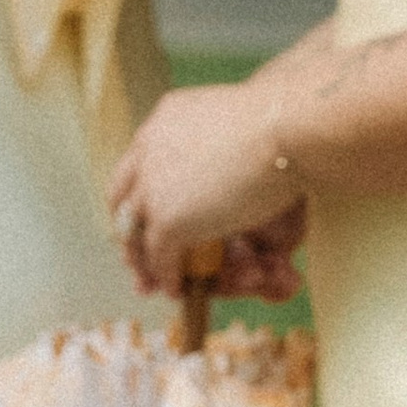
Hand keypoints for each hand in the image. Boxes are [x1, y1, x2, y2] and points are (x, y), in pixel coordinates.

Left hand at [108, 80, 304, 287]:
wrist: (284, 129)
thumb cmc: (281, 120)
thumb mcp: (235, 119)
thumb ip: (221, 135)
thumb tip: (238, 140)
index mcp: (163, 121)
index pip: (137, 164)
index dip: (140, 192)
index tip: (149, 211)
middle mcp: (148, 151)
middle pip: (121, 199)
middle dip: (129, 228)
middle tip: (139, 251)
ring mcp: (153, 188)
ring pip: (133, 232)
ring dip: (143, 259)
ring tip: (154, 277)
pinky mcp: (167, 220)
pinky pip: (158, 257)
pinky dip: (165, 276)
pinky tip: (176, 287)